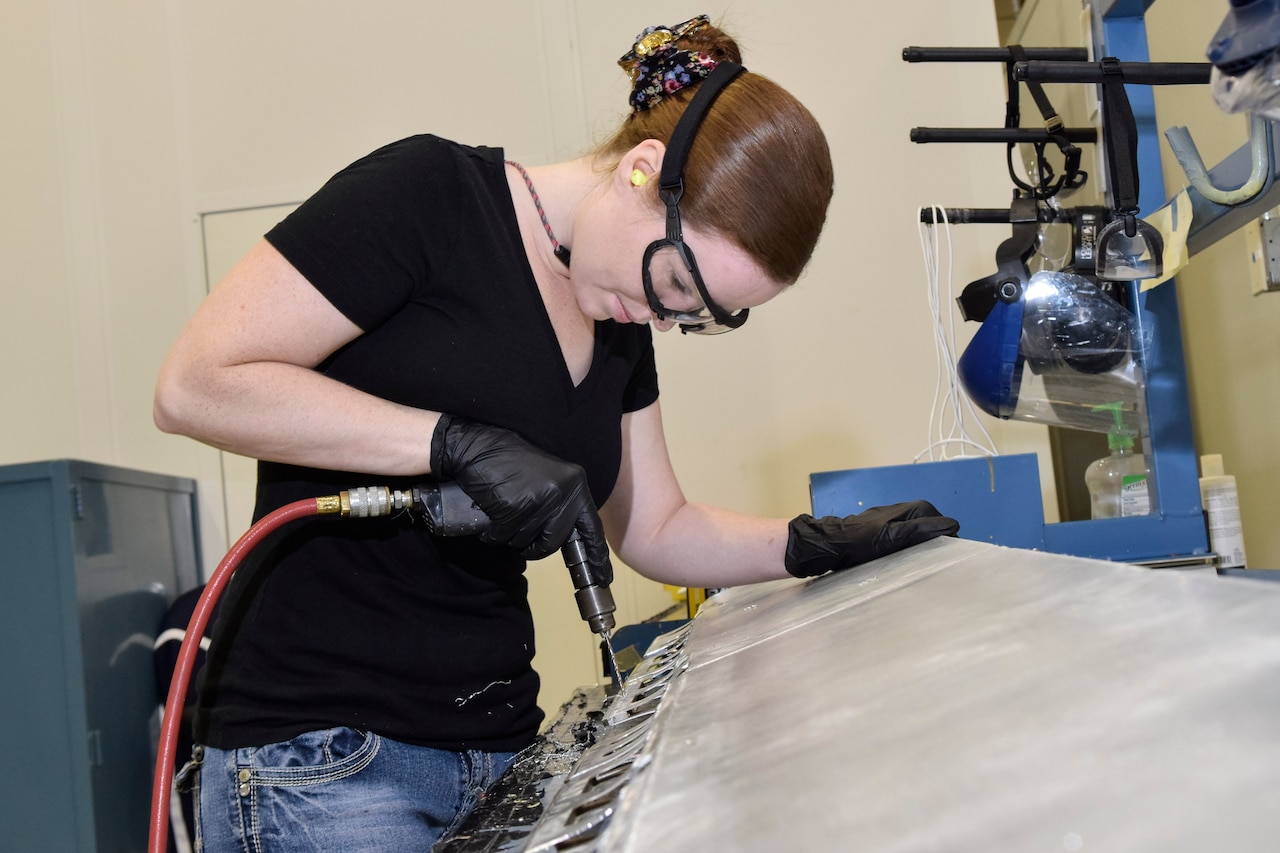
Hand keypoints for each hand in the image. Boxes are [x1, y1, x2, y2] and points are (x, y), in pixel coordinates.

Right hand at [430, 414, 611, 583]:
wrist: (479, 446)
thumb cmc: (512, 466)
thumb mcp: (549, 481)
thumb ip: (563, 507)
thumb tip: (572, 541)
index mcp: (576, 485)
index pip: (592, 528)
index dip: (597, 556)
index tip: (604, 578)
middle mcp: (563, 492)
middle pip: (553, 543)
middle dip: (533, 545)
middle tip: (517, 528)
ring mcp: (540, 499)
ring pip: (526, 542)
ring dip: (510, 535)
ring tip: (504, 511)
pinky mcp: (515, 506)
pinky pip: (504, 536)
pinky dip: (493, 532)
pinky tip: (491, 512)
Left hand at [784, 501, 958, 577]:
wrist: (827, 546)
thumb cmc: (859, 542)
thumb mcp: (892, 537)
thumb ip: (920, 531)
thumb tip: (951, 526)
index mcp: (905, 511)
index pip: (937, 518)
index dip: (946, 533)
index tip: (952, 551)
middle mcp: (897, 513)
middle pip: (926, 523)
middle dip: (936, 538)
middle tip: (941, 558)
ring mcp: (886, 523)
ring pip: (914, 531)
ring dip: (923, 544)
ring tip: (927, 561)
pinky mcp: (877, 534)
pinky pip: (901, 539)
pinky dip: (908, 548)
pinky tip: (906, 560)